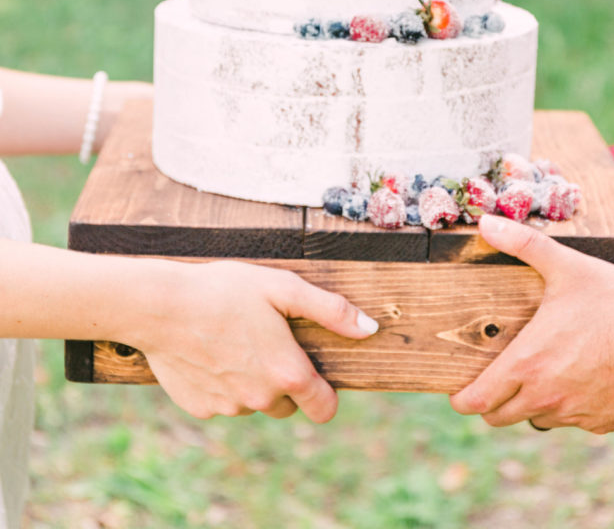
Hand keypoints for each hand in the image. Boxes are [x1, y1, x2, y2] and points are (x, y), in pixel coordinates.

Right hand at [135, 260, 377, 422]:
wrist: (160, 306)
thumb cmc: (225, 290)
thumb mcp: (284, 288)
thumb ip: (331, 310)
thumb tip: (370, 329)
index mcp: (287, 374)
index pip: (324, 408)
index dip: (325, 393)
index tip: (314, 371)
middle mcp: (261, 400)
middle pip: (288, 405)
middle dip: (286, 381)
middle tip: (267, 341)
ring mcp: (229, 408)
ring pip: (254, 403)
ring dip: (253, 381)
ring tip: (235, 339)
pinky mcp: (200, 409)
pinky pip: (223, 401)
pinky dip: (222, 382)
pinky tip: (210, 350)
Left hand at [449, 214, 613, 433]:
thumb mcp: (565, 266)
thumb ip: (522, 244)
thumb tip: (486, 223)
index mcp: (527, 363)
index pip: (477, 401)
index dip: (463, 398)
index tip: (459, 391)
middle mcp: (545, 396)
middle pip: (499, 417)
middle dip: (491, 402)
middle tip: (494, 380)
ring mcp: (573, 413)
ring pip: (534, 419)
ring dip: (529, 403)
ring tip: (536, 373)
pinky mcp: (599, 423)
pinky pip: (571, 421)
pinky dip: (566, 406)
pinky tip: (575, 378)